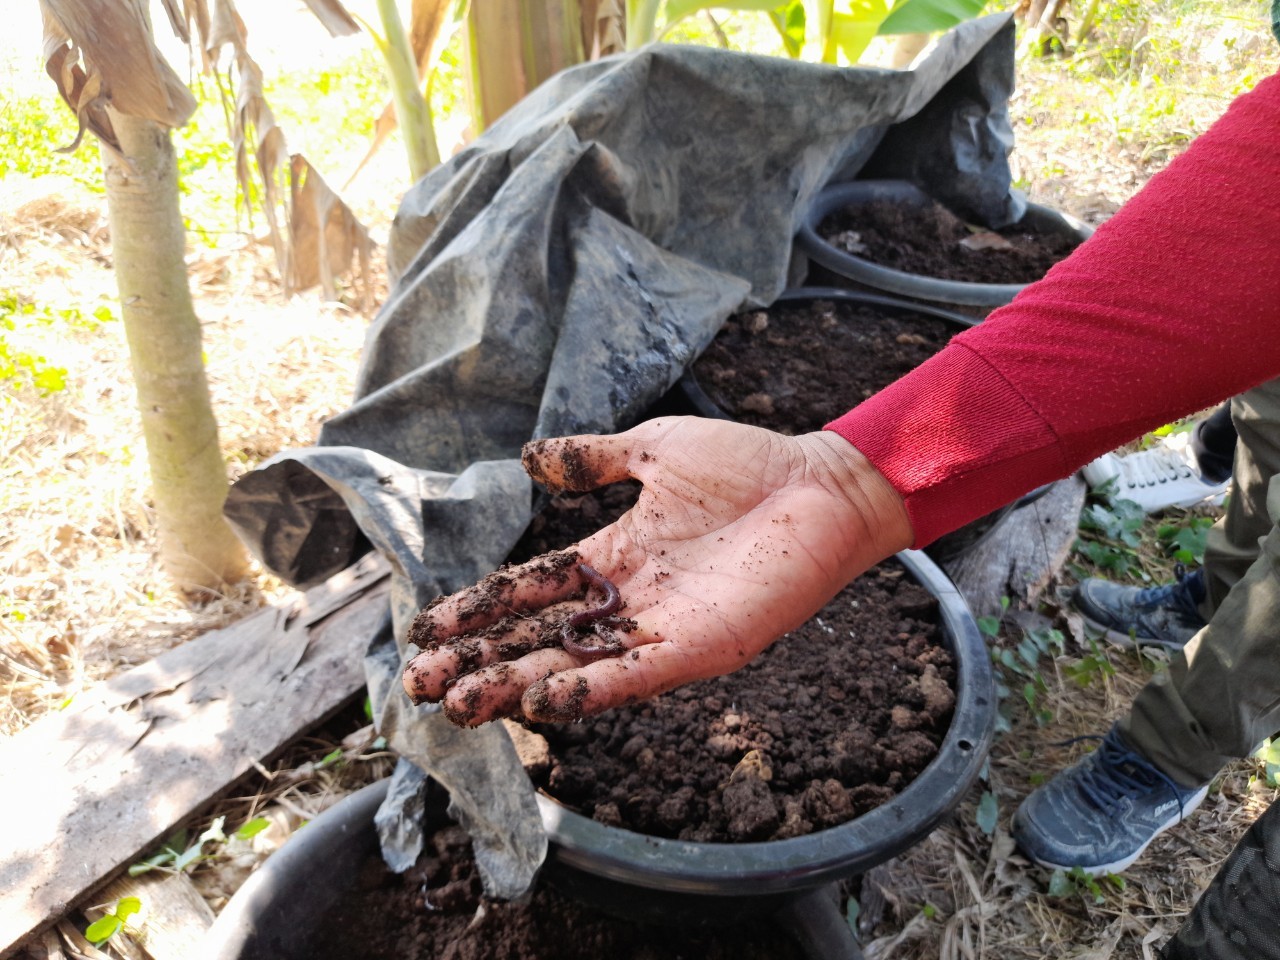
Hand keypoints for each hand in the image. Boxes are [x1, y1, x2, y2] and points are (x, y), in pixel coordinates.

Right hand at [402, 416, 911, 725]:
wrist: (822, 482)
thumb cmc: (748, 462)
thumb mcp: (655, 449)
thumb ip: (593, 459)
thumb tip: (529, 459)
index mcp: (614, 555)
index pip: (531, 589)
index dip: (479, 610)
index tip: (425, 630)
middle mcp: (629, 599)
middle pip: (540, 639)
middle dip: (480, 663)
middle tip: (422, 689)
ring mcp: (663, 626)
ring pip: (577, 664)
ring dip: (519, 687)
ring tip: (464, 707)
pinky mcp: (704, 645)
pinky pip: (638, 674)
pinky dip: (593, 690)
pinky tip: (546, 705)